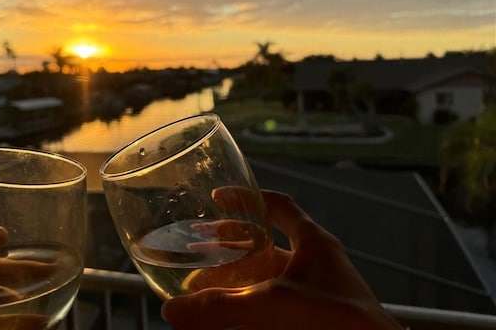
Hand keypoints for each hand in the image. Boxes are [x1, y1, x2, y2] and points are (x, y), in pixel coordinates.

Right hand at [161, 190, 402, 329]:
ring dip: (233, 282)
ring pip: (265, 281)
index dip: (247, 198)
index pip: (278, 206)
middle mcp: (314, 266)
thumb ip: (222, 308)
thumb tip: (173, 310)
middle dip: (230, 245)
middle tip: (199, 246)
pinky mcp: (309, 321)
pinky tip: (224, 317)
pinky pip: (269, 309)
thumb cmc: (341, 322)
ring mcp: (313, 295)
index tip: (218, 197)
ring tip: (200, 285)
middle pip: (265, 245)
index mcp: (313, 244)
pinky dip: (244, 310)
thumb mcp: (275, 306)